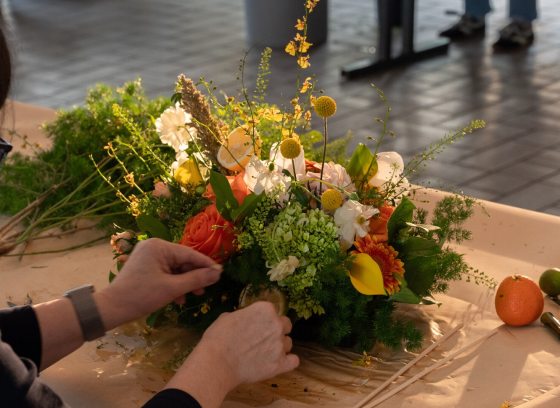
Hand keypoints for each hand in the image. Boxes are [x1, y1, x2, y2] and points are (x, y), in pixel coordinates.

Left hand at [96, 238, 221, 328]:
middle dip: (194, 276)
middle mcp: (154, 247)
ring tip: (195, 295)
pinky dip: (174, 284)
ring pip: (175, 268)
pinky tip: (179, 298)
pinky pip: (166, 272)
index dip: (206, 265)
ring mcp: (148, 256)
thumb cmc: (142, 296)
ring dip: (185, 282)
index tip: (221, 273)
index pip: (189, 254)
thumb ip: (196, 279)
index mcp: (159, 247)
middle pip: (182, 260)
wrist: (112, 308)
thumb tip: (218, 273)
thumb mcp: (172, 289)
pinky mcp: (145, 267)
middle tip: (207, 289)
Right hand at [165, 302, 298, 406]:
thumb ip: (244, 316)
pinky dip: (287, 362)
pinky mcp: (280, 364)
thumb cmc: (218, 338)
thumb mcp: (228, 317)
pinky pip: (293, 361)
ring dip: (279, 347)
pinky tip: (278, 363)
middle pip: (286, 325)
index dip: (264, 319)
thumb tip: (246, 320)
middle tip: (262, 339)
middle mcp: (276, 324)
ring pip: (288, 343)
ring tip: (264, 354)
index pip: (272, 311)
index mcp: (265, 309)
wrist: (217, 362)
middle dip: (276, 330)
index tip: (256, 325)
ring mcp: (280, 345)